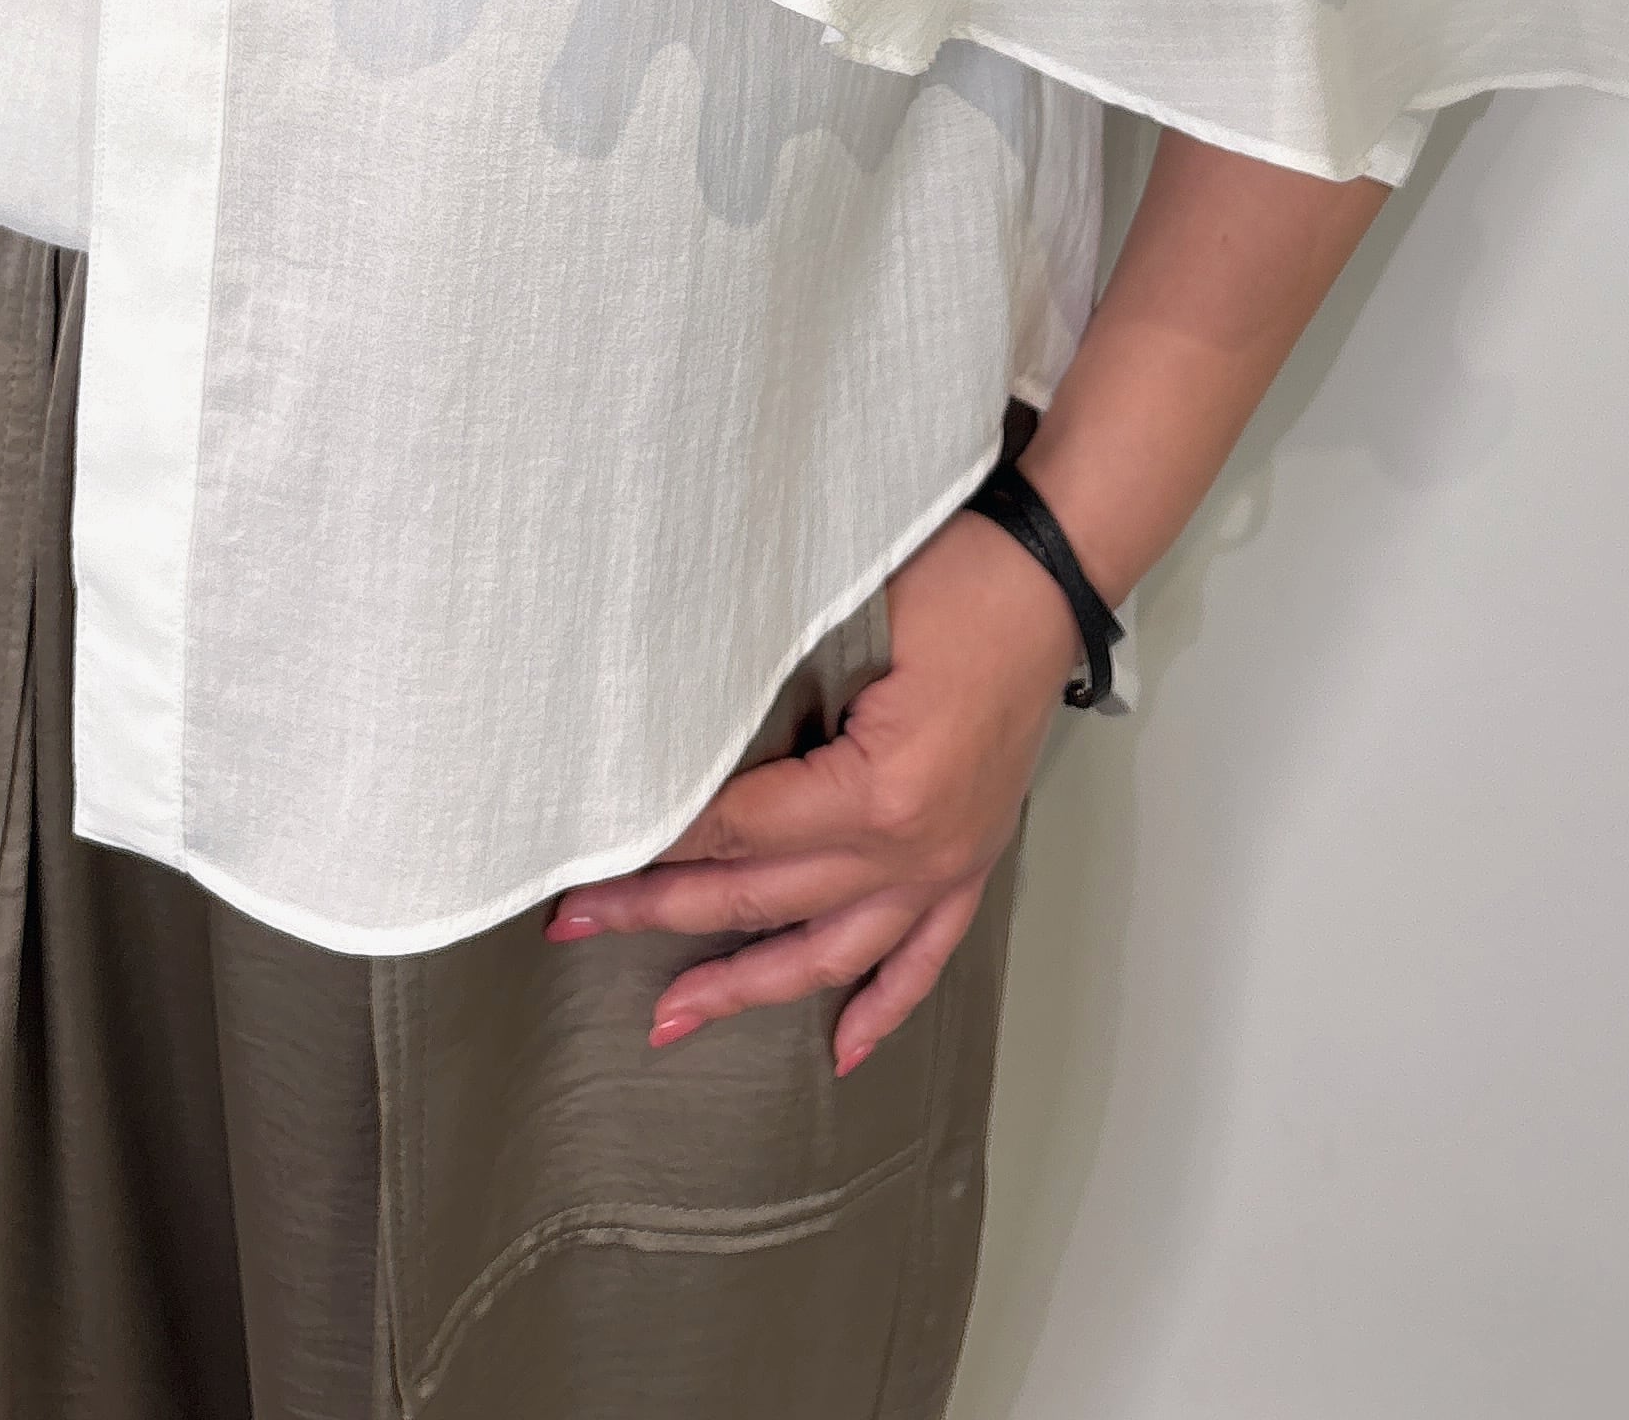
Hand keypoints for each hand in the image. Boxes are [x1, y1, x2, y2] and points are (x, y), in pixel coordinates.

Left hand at [539, 504, 1082, 1074]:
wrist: (1047, 577)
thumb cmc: (952, 580)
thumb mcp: (845, 628)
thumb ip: (768, 696)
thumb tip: (680, 747)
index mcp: (877, 792)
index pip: (740, 832)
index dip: (659, 845)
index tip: (591, 862)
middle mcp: (912, 848)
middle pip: (765, 898)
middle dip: (664, 914)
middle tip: (581, 926)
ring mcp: (947, 864)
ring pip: (832, 954)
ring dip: (748, 990)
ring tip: (674, 1020)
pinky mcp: (972, 861)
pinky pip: (924, 959)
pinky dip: (883, 1010)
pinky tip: (841, 1053)